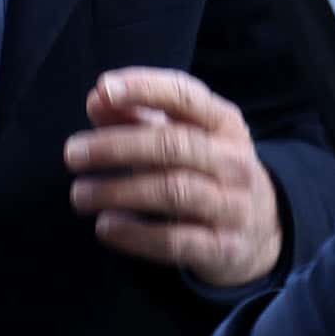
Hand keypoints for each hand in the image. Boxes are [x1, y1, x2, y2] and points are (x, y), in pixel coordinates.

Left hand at [65, 68, 281, 288]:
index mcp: (224, 123)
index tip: (104, 89)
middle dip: (116, 146)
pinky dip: (136, 235)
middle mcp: (234, 161)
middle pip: (173, 145)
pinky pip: (176, 241)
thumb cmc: (207, 171)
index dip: (145, 88)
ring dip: (118, 191)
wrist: (262, 232)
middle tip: (72, 154)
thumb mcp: (183, 136)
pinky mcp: (224, 248)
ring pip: (172, 191)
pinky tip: (106, 227)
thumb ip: (138, 116)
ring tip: (80, 194)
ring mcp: (233, 206)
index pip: (186, 96)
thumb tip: (98, 98)